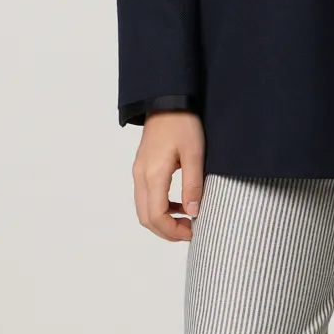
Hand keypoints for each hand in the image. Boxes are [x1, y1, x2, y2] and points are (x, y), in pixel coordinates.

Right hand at [132, 110, 204, 241]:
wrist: (167, 100)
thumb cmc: (182, 123)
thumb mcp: (195, 154)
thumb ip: (193, 185)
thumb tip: (193, 213)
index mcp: (153, 175)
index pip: (157, 216)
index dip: (173, 231)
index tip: (193, 232)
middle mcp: (140, 176)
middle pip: (146, 218)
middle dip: (167, 231)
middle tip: (190, 231)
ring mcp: (139, 172)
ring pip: (144, 209)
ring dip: (163, 220)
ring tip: (187, 220)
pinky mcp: (142, 168)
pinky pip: (146, 197)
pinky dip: (160, 208)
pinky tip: (179, 204)